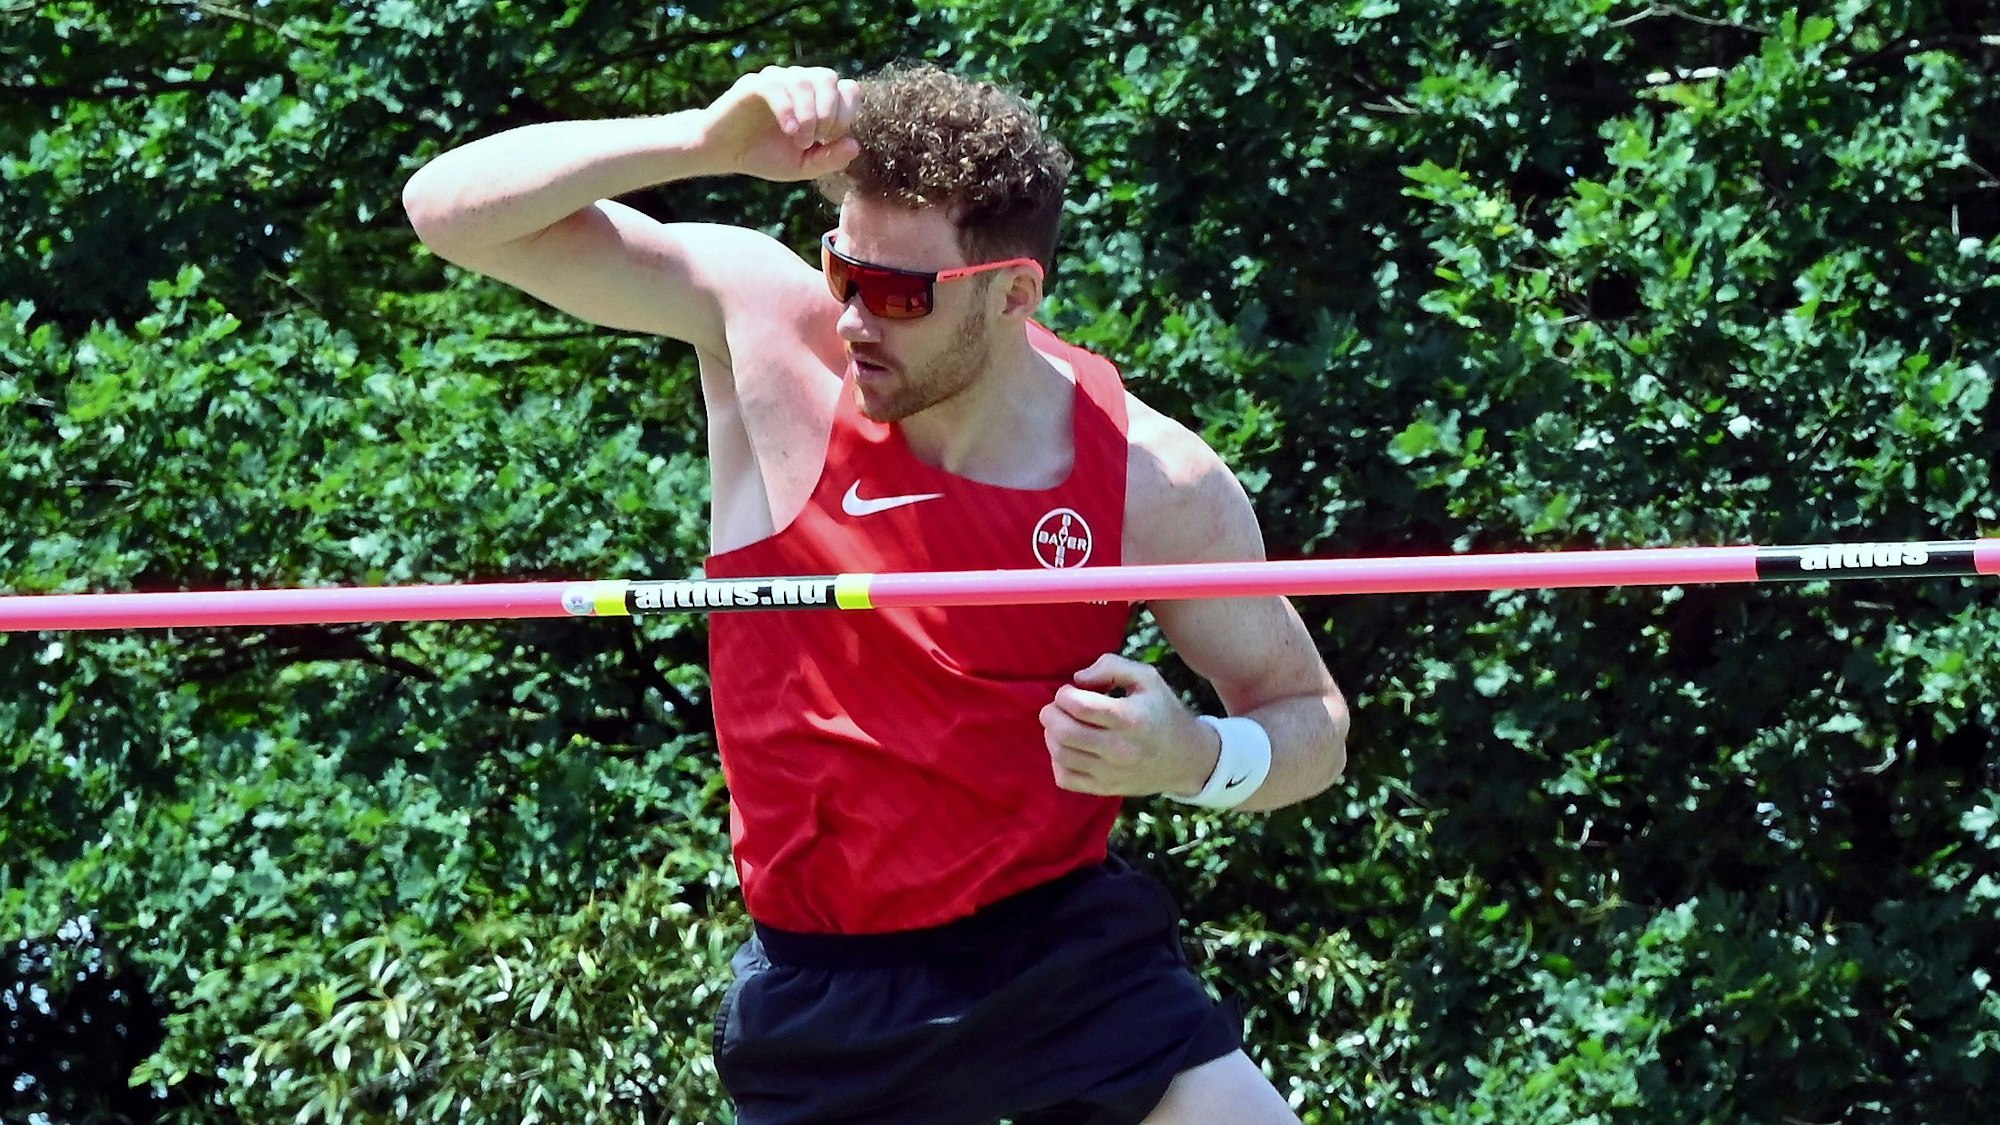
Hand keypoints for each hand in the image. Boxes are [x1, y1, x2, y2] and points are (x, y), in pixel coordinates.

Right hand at [700, 65, 860, 181]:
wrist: (725, 154)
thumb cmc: (765, 156)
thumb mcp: (803, 166)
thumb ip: (830, 158)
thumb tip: (855, 145)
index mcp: (816, 98)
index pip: (847, 89)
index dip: (846, 114)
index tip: (830, 139)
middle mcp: (798, 83)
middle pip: (829, 78)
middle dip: (830, 112)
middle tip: (817, 140)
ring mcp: (776, 80)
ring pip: (804, 80)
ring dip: (809, 114)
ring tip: (800, 141)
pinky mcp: (753, 85)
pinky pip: (776, 86)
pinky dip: (788, 109)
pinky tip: (789, 131)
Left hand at [1039, 654, 1219, 797]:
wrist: (1186, 758)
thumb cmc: (1161, 711)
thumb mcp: (1147, 678)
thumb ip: (1111, 666)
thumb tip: (1078, 679)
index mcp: (1130, 718)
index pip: (1080, 706)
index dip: (1064, 694)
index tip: (1069, 691)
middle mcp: (1119, 749)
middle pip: (1065, 732)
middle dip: (1050, 714)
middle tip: (1056, 707)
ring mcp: (1111, 773)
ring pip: (1061, 755)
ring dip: (1051, 735)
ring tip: (1061, 724)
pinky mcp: (1106, 789)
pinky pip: (1065, 778)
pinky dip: (1058, 761)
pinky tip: (1069, 748)